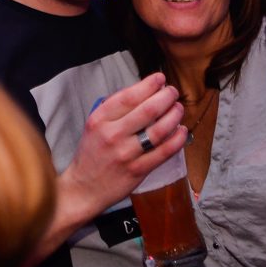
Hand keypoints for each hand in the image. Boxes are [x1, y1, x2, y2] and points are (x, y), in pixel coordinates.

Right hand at [61, 73, 187, 220]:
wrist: (83, 187)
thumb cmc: (92, 153)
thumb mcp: (94, 125)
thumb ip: (115, 109)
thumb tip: (144, 91)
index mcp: (99, 120)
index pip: (129, 96)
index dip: (148, 85)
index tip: (159, 79)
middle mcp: (112, 135)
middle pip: (148, 110)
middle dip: (166, 97)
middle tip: (172, 92)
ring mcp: (125, 154)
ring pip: (159, 130)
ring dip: (174, 115)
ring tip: (178, 108)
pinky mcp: (137, 171)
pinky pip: (164, 152)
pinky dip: (177, 139)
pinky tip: (181, 131)